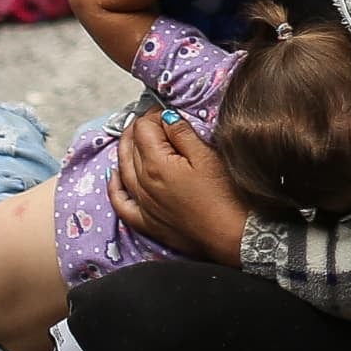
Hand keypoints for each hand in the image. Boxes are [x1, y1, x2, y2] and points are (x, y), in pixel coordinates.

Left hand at [112, 109, 249, 263]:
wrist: (234, 237)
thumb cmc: (227, 197)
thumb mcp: (208, 157)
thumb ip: (183, 134)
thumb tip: (166, 117)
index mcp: (156, 164)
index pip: (144, 128)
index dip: (155, 116)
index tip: (168, 114)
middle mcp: (143, 184)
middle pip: (130, 146)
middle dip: (140, 129)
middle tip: (155, 121)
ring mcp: (143, 204)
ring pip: (123, 169)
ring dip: (126, 149)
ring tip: (136, 138)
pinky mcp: (148, 223)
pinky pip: (121, 202)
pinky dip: (115, 186)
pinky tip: (116, 176)